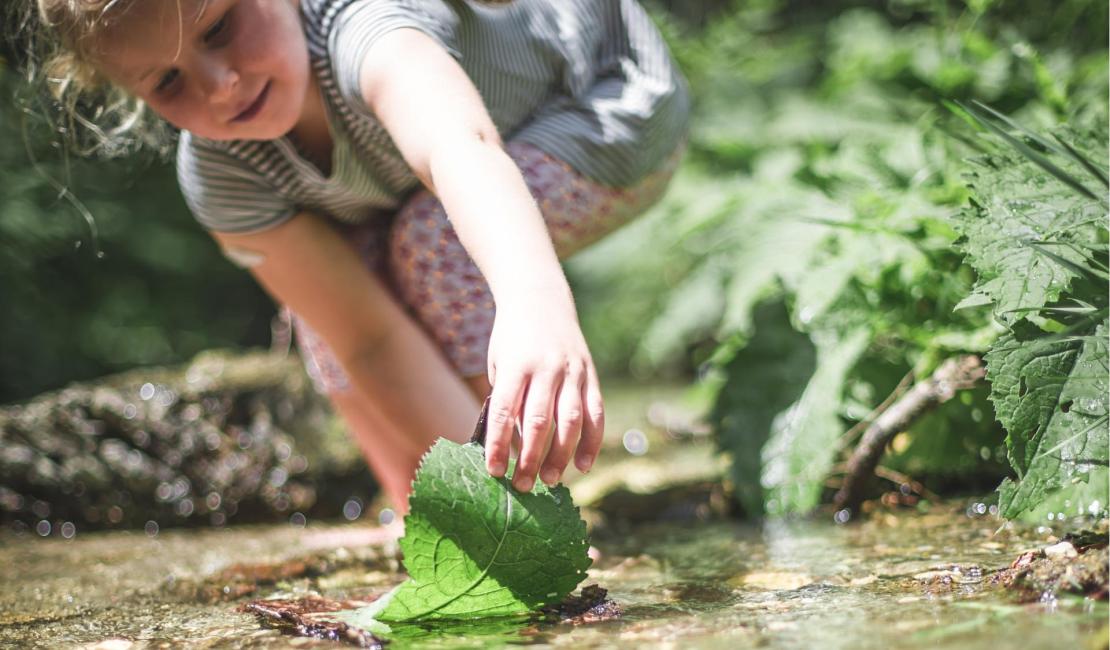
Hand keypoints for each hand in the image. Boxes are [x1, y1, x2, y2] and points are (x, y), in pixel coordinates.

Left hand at [483, 294, 603, 491]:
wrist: (540, 299)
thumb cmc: (511, 340)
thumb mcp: (500, 364)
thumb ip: (507, 401)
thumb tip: (511, 448)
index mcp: (517, 365)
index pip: (505, 411)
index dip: (499, 444)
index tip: (494, 471)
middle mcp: (547, 368)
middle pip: (539, 421)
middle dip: (530, 458)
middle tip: (521, 486)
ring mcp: (572, 371)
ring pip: (570, 421)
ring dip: (560, 455)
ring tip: (549, 481)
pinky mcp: (591, 375)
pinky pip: (595, 414)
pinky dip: (592, 442)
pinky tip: (583, 465)